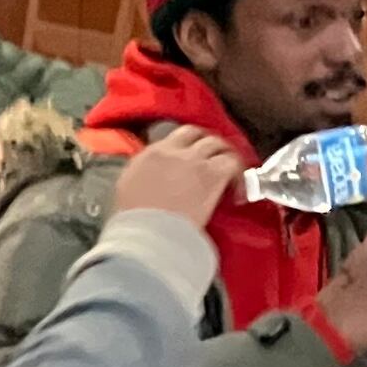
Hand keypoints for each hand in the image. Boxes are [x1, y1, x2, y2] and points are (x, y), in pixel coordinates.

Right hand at [109, 126, 239, 228]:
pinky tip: (238, 192)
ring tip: (230, 172)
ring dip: (224, 155)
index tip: (192, 156)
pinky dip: (239, 174)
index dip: (186, 145)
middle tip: (215, 158)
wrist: (149, 234)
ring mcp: (194, 160)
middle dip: (206, 143)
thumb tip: (151, 177)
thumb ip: (142, 174)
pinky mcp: (212, 174)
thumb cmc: (135, 222)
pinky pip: (232, 163)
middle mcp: (172, 151)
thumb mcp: (128, 190)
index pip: (172, 137)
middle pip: (194, 132)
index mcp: (150, 155)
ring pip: (216, 143)